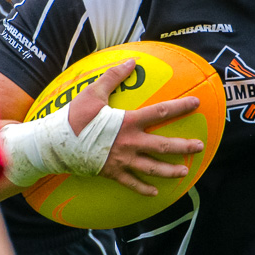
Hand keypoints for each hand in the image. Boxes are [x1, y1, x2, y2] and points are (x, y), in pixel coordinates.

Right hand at [70, 59, 202, 195]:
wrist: (54, 143)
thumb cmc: (73, 116)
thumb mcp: (93, 92)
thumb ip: (113, 76)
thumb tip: (131, 62)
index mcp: (127, 121)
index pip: (160, 112)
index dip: (180, 107)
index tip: (196, 104)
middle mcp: (129, 142)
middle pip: (163, 146)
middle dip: (184, 146)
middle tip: (200, 146)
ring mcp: (121, 160)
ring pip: (152, 168)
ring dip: (170, 170)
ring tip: (185, 172)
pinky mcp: (112, 173)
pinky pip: (132, 183)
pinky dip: (144, 189)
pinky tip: (155, 192)